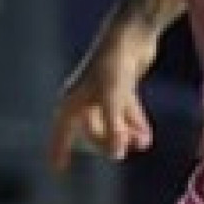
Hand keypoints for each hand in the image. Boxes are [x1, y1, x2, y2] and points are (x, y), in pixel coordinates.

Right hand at [48, 26, 158, 170]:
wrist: (131, 34)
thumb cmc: (114, 65)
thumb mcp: (113, 101)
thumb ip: (114, 129)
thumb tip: (117, 154)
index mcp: (72, 101)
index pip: (61, 132)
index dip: (58, 150)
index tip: (57, 170)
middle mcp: (84, 98)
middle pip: (92, 131)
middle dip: (107, 143)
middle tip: (123, 151)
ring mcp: (103, 92)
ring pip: (111, 123)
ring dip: (126, 135)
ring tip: (143, 143)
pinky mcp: (121, 86)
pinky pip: (125, 113)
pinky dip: (135, 124)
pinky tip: (147, 136)